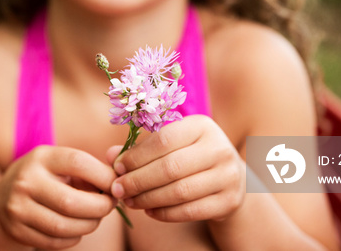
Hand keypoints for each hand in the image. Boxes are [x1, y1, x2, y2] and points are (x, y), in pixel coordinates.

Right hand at [0, 145, 116, 248]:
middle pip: (72, 202)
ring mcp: (18, 207)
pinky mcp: (17, 230)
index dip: (103, 176)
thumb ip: (87, 170)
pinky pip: (56, 241)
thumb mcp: (58, 165)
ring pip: (65, 226)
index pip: (78, 162)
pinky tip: (76, 228)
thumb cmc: (45, 179)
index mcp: (41, 157)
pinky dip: (73, 237)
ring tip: (95, 217)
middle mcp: (26, 180)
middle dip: (100, 208)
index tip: (116, 185)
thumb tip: (119, 182)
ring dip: (89, 225)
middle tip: (110, 206)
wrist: (2, 201)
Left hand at [107, 115, 244, 222]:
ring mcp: (228, 176)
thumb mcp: (171, 144)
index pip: (164, 140)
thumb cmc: (190, 155)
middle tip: (117, 189)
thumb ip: (141, 148)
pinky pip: (190, 211)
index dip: (136, 156)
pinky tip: (149, 211)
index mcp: (202, 126)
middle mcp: (219, 148)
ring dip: (148, 199)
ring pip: (179, 191)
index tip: (117, 168)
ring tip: (129, 201)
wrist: (230, 177)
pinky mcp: (229, 201)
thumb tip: (110, 156)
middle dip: (138, 181)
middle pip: (170, 168)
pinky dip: (165, 213)